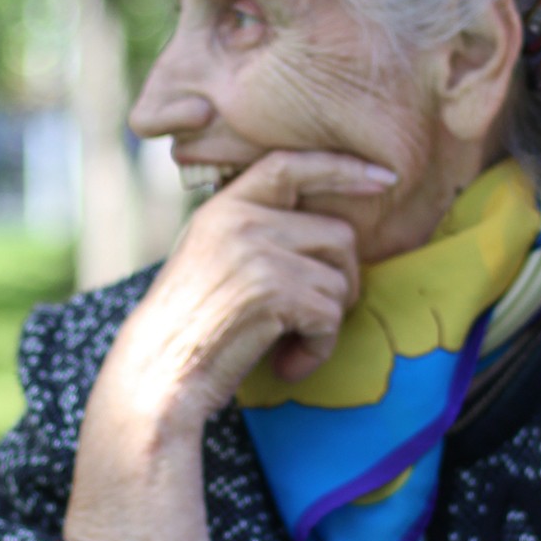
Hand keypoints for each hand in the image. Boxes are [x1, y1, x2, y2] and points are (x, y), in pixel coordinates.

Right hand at [100, 149, 393, 431]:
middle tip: (310, 318)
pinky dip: (319, 349)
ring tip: (288, 343)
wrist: (157, 374)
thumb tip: (334, 233)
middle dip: (339, 282)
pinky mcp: (273, 290)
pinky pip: (331, 316)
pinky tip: (288, 364)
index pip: (290, 166)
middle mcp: (241, 220)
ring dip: (327, 321)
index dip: (341, 168)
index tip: (384, 180)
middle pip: (338, 235)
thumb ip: (257, 233)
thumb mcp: (212, 259)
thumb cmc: (190, 329)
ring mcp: (257, 252)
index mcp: (224, 207)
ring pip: (340, 279)